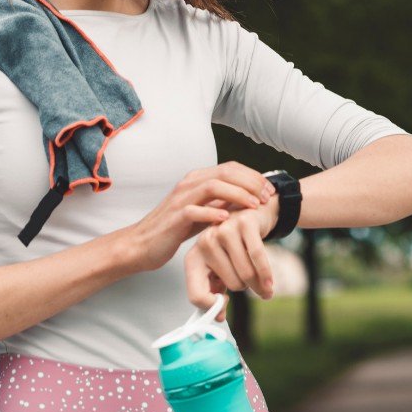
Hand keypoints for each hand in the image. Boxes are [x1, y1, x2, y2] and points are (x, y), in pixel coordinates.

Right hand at [128, 161, 275, 272]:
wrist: (142, 244)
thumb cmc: (174, 229)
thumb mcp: (202, 211)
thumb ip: (221, 202)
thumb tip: (249, 198)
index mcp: (197, 179)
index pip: (231, 167)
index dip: (253, 177)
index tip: (269, 191)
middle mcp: (189, 184)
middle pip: (226, 172)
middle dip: (251, 183)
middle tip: (267, 197)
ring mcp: (180, 199)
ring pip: (214, 186)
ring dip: (238, 194)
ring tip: (254, 206)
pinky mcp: (175, 217)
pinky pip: (196, 210)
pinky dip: (213, 213)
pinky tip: (227, 219)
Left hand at [185, 194, 279, 321]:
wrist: (250, 214)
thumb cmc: (233, 246)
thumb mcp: (220, 268)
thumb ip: (217, 292)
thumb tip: (219, 317)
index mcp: (194, 258)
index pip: (196, 294)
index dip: (212, 307)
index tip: (224, 308)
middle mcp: (205, 242)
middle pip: (231, 285)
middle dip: (245, 288)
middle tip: (250, 284)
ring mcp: (224, 230)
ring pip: (245, 273)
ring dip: (258, 284)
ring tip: (262, 285)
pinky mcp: (244, 223)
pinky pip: (259, 258)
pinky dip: (267, 275)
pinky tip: (270, 284)